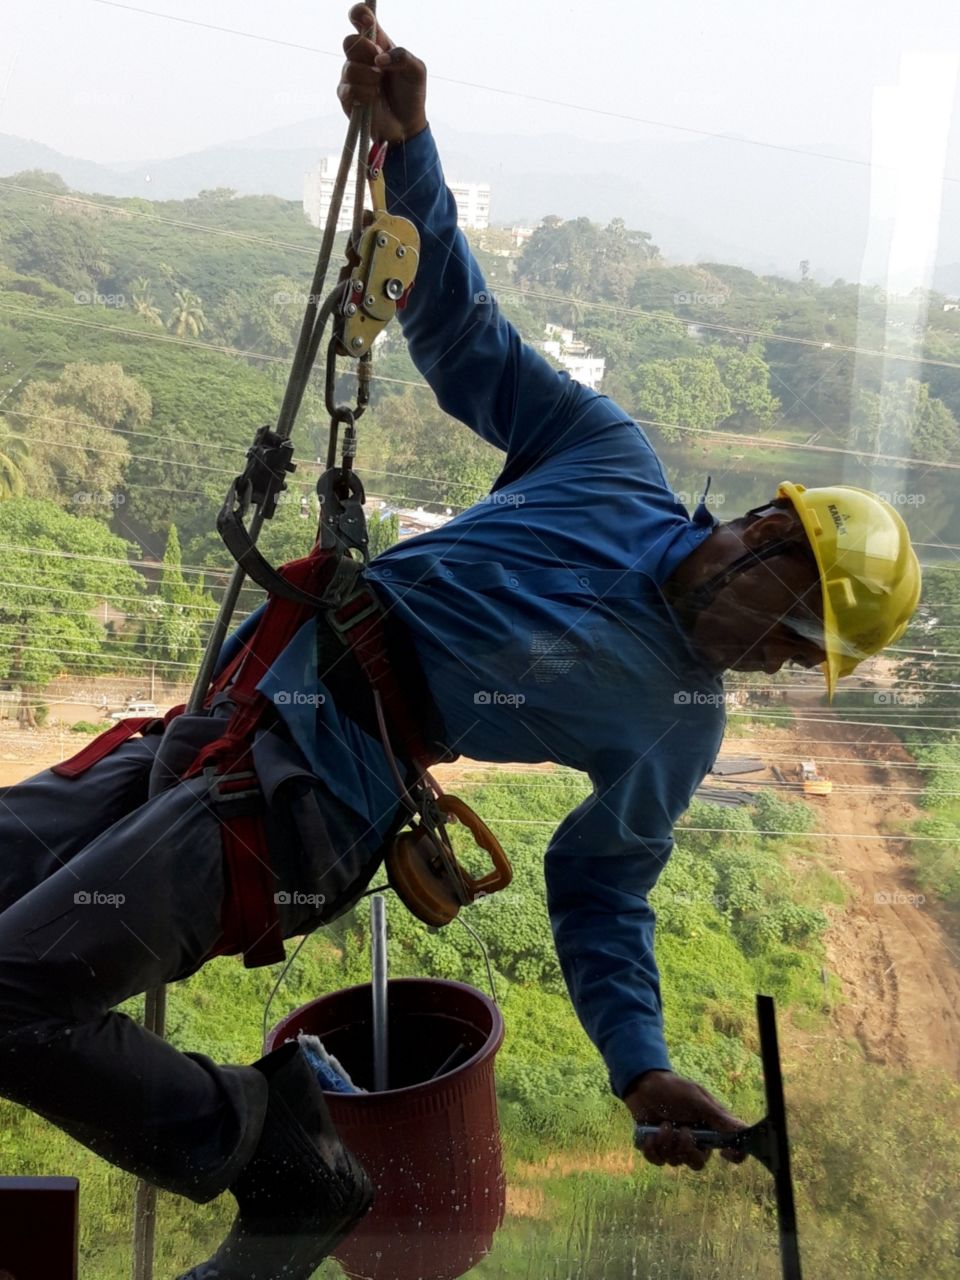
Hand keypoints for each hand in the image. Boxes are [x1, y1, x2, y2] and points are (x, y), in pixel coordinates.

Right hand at [339, 4, 427, 144]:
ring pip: (349, 67)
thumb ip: (403, 56)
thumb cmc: (411, 94)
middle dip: (366, 53)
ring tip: (379, 88)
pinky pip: (347, 89)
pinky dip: (363, 94)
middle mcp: (361, 57)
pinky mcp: (346, 96)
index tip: (368, 22)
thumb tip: (379, 58)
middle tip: (380, 67)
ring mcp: (351, 76)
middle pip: (349, 41)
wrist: (406, 125)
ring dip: (369, 78)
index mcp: (377, 43)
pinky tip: (373, 98)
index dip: (360, 14)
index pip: (360, 18)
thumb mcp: (417, 70)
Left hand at [625, 1069, 748, 1171]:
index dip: (734, 1157)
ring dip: (667, 1143)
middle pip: (698, 1163)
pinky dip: (653, 1149)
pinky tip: (650, 1136)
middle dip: (686, 1149)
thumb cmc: (674, 1089)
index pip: (733, 1151)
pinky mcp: (658, 1148)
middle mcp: (696, 1140)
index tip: (722, 1153)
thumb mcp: (697, 1099)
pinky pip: (658, 1161)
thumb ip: (718, 1117)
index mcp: (711, 1128)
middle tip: (681, 1130)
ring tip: (663, 1124)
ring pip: (676, 1162)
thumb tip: (743, 1130)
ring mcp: (676, 1146)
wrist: (643, 1085)